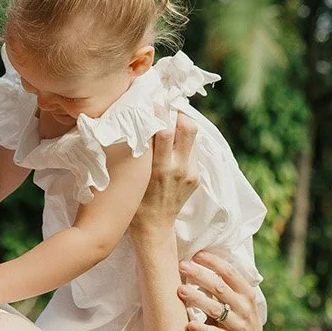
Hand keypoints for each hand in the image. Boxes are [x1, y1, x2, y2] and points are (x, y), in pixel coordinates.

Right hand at [130, 115, 198, 233]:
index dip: (160, 112)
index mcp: (160, 169)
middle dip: (178, 115)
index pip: (165, 130)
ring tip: (169, 126)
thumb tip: (143, 124)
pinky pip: (192, 152)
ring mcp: (191, 173)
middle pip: (188, 127)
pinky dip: (183, 144)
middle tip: (166, 112)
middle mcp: (180, 169)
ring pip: (192, 137)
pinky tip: (172, 148)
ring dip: (182, 128)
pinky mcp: (197, 178)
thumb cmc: (135, 202)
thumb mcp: (135, 177)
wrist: (154, 228)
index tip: (153, 102)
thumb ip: (142, 152)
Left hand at [178, 251, 264, 330]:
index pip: (230, 273)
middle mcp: (244, 307)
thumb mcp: (239, 298)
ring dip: (197, 299)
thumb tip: (198, 261)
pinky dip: (202, 328)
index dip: (213, 262)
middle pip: (220, 288)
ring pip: (216, 309)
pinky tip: (189, 324)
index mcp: (246, 292)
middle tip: (182, 266)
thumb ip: (224, 284)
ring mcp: (238, 324)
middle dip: (200, 275)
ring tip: (180, 290)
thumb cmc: (239, 315)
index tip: (196, 255)